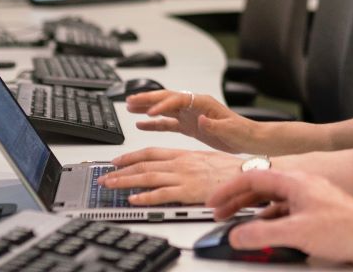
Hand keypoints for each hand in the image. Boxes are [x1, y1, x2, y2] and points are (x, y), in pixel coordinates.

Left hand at [98, 147, 242, 204]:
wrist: (246, 173)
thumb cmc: (230, 169)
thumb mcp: (205, 158)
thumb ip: (187, 161)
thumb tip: (174, 166)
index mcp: (183, 154)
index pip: (150, 152)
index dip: (131, 156)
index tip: (117, 161)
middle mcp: (180, 163)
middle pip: (144, 164)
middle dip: (121, 170)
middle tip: (105, 176)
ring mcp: (183, 176)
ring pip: (148, 177)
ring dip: (126, 182)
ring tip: (110, 186)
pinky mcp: (188, 191)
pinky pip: (162, 194)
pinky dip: (145, 197)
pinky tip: (134, 200)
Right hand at [125, 89, 257, 152]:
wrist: (248, 138)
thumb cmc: (242, 131)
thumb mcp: (230, 128)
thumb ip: (215, 124)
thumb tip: (201, 118)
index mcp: (203, 103)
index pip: (178, 99)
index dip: (162, 105)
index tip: (149, 112)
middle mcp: (193, 106)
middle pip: (166, 98)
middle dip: (147, 99)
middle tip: (129, 100)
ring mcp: (189, 115)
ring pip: (163, 109)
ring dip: (146, 108)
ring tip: (128, 107)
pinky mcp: (188, 126)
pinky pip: (167, 123)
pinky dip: (153, 123)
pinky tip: (141, 124)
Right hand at [207, 170, 352, 266]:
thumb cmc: (347, 226)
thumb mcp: (297, 232)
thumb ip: (263, 234)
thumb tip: (238, 235)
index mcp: (293, 181)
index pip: (252, 178)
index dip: (228, 189)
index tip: (213, 200)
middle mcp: (300, 185)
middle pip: (260, 188)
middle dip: (237, 200)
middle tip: (219, 212)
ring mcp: (309, 197)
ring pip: (272, 201)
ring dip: (252, 211)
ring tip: (238, 223)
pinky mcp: (316, 212)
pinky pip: (284, 211)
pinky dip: (269, 219)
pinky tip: (267, 231)